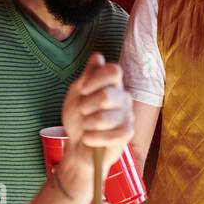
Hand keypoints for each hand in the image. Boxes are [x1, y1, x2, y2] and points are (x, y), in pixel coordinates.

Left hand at [60, 53, 133, 181]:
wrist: (77, 146)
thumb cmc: (77, 119)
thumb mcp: (76, 94)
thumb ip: (88, 76)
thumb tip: (98, 56)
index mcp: (112, 84)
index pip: (113, 71)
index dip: (95, 80)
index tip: (82, 90)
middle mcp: (123, 97)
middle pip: (107, 95)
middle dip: (86, 106)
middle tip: (82, 113)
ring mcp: (127, 115)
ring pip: (105, 118)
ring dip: (87, 124)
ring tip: (86, 128)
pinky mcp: (127, 133)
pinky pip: (111, 134)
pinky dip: (94, 138)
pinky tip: (89, 139)